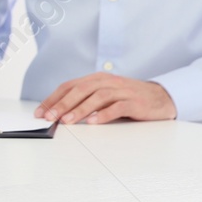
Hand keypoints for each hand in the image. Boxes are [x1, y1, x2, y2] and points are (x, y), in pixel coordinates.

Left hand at [35, 74, 174, 124]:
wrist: (161, 97)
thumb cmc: (127, 98)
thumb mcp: (104, 96)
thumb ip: (85, 101)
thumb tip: (58, 114)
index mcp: (97, 79)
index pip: (69, 86)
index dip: (53, 98)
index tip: (40, 112)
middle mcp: (108, 82)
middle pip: (80, 90)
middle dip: (62, 104)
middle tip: (49, 117)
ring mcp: (122, 91)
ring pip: (97, 97)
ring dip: (80, 109)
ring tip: (67, 121)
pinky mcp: (135, 102)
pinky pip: (118, 107)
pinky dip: (104, 114)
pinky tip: (93, 122)